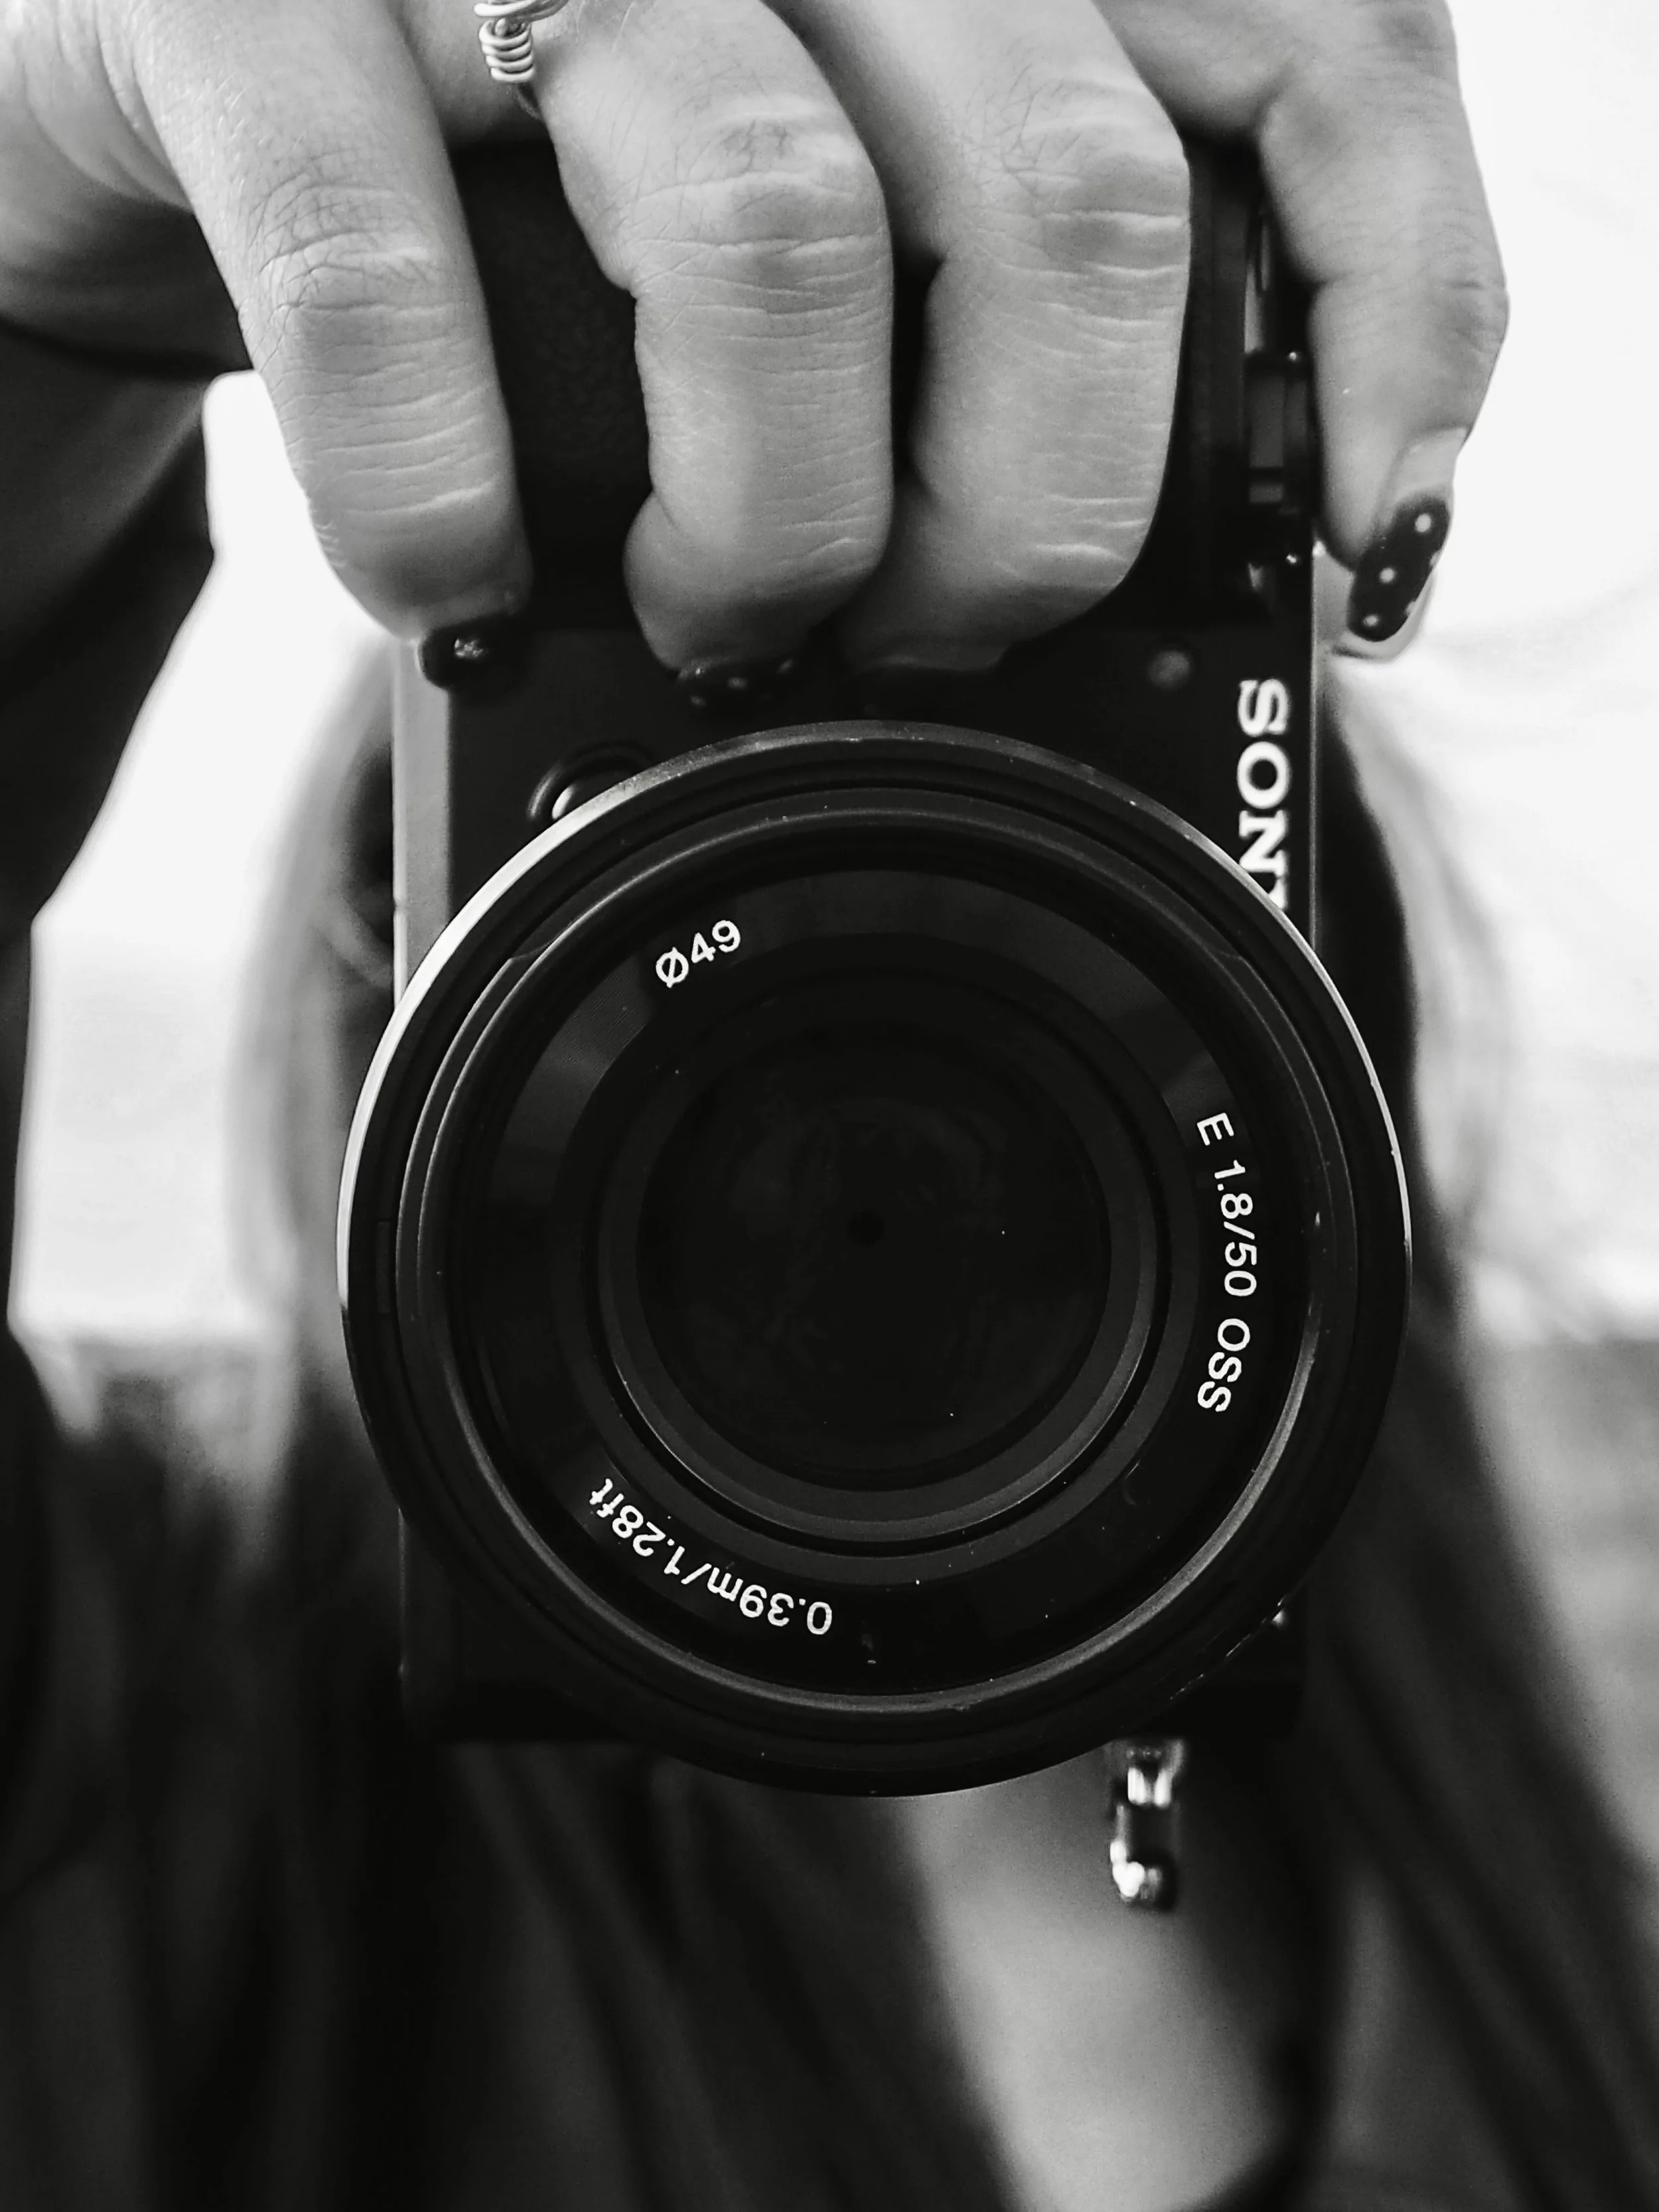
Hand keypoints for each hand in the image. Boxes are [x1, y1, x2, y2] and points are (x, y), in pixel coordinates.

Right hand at [0, 0, 1503, 662]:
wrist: (162, 56)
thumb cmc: (530, 164)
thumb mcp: (814, 181)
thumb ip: (998, 285)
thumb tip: (1196, 537)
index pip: (1313, 46)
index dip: (1390, 309)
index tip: (1364, 536)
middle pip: (1073, 199)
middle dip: (1032, 513)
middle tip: (931, 624)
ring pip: (776, 237)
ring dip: (767, 524)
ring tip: (708, 606)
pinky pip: (394, 288)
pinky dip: (443, 508)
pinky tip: (449, 568)